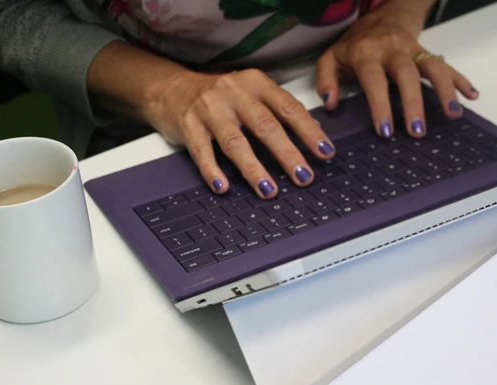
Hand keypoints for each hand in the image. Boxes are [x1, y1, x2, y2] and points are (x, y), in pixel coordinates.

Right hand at [144, 69, 335, 197]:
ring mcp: (209, 109)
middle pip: (264, 126)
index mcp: (255, 83)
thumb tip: (314, 133)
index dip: (309, 132)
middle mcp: (233, 93)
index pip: (288, 108)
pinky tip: (223, 187)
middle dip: (287, 153)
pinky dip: (212, 170)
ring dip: (253, 169)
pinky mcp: (187, 125)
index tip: (326, 153)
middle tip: (303, 176)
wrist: (170, 89)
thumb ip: (279, 111)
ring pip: (235, 142)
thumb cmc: (220, 97)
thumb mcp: (252, 94)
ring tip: (269, 191)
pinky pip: (202, 151)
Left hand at [316, 5, 478, 138]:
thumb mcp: (331, 58)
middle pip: (407, 74)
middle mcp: (393, 49)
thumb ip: (326, 80)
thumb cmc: (355, 45)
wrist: (381, 16)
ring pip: (432, 66)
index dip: (380, 105)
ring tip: (453, 114)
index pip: (374, 80)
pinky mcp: (427, 52)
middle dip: (414, 103)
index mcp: (367, 53)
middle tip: (417, 131)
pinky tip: (472, 96)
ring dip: (445, 89)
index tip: (386, 131)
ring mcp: (413, 49)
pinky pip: (446, 65)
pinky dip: (460, 79)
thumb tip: (330, 105)